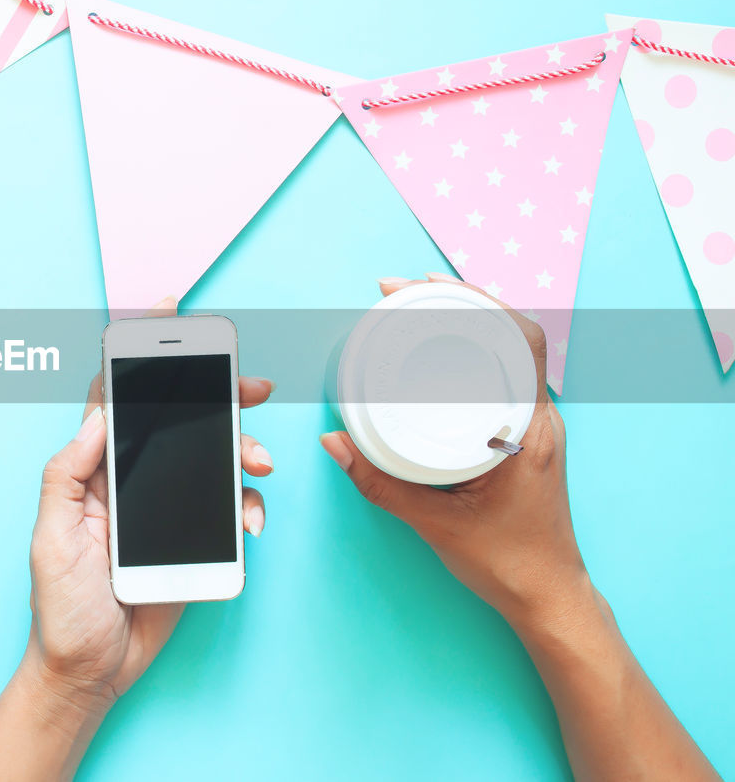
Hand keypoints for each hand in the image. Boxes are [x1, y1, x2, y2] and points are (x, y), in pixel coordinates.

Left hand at [24, 298, 274, 712]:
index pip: (115, 401)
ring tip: (261, 462)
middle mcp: (132, 481)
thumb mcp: (50, 538)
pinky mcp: (192, 540)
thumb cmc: (59, 608)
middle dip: (219, 395)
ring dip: (244, 451)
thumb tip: (97, 417)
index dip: (138, 355)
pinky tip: (252, 521)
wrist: (89, 672)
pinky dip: (248, 508)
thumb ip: (67, 474)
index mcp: (93, 472)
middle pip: (178, 421)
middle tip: (253, 384)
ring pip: (213, 460)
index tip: (167, 315)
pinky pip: (228, 510)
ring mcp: (165, 509)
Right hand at [318, 275, 719, 781]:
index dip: (473, 300)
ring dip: (466, 323)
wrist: (548, 596)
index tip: (419, 287)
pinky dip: (471, 353)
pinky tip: (438, 352)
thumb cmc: (506, 562)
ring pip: (509, 352)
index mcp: (529, 429)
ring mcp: (538, 425)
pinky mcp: (527, 436)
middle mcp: (541, 418)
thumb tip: (334, 442)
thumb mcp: (434, 523)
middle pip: (511, 333)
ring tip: (415, 308)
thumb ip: (379, 483)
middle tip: (402, 290)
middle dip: (457, 300)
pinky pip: (503, 375)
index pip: (518, 339)